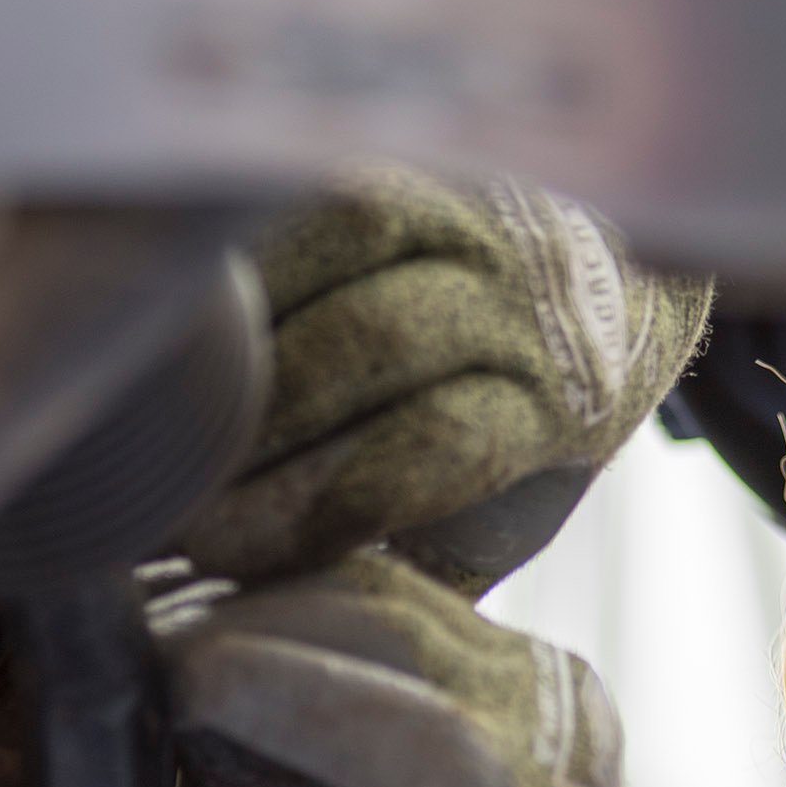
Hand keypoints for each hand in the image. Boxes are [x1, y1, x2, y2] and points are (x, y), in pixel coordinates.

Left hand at [157, 552, 785, 786]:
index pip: (360, 581)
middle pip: (350, 582)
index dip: (240, 585)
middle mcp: (540, 687)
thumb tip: (170, 679)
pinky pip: (383, 722)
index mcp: (520, 685)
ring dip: (224, 632)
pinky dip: (271, 693)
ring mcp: (534, 738)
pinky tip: (189, 688)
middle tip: (106, 637)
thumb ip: (296, 763)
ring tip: (130, 666)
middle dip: (219, 599)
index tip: (140, 606)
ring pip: (359, 620)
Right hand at [177, 167, 712, 592]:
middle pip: (374, 347)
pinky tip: (192, 317)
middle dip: (252, 427)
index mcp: (558, 403)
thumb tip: (296, 618)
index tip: (219, 556)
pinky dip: (254, 252)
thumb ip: (417, 559)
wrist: (621, 295)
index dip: (308, 507)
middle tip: (164, 491)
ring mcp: (477, 217)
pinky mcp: (425, 168)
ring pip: (350, 246)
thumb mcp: (507, 518)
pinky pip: (327, 194)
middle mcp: (528, 296)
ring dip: (244, 328)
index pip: (429, 450)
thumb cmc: (528, 432)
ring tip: (170, 407)